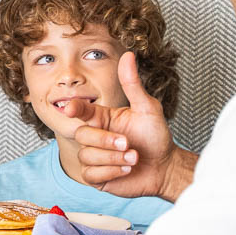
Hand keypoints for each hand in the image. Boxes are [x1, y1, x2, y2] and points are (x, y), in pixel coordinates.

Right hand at [71, 52, 178, 199]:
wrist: (165, 168)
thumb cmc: (156, 137)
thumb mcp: (147, 108)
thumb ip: (133, 84)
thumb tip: (128, 56)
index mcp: (102, 118)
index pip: (81, 111)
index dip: (74, 109)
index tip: (70, 108)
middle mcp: (95, 136)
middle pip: (82, 135)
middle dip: (105, 141)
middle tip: (128, 144)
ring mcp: (94, 157)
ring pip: (86, 156)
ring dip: (112, 158)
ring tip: (133, 158)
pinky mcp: (97, 177)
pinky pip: (90, 175)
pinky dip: (110, 172)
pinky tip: (125, 170)